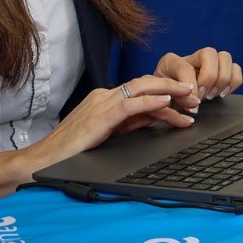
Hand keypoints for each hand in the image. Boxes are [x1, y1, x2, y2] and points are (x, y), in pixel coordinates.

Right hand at [22, 74, 197, 172]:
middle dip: (173, 86)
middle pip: (146, 83)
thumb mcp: (108, 133)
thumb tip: (154, 118)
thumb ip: (129, 123)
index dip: (167, 91)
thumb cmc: (74, 149)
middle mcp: (105, 95)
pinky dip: (150, 100)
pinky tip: (167, 101)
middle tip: (196, 94)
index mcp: (106, 98)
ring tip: (190, 97)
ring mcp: (101, 103)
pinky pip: (130, 103)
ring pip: (142, 88)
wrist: (45, 159)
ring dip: (169, 91)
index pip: (142, 89)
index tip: (187, 100)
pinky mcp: (100, 116)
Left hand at [155, 46, 241, 103]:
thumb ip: (174, 101)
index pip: (186, 68)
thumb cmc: (163, 100)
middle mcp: (191, 57)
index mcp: (170, 62)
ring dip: (223, 79)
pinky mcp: (220, 69)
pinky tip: (223, 92)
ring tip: (214, 95)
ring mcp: (207, 61)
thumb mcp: (161, 101)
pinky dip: (233, 81)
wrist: (165, 100)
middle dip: (209, 78)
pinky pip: (235, 67)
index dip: (192, 88)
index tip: (193, 106)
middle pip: (209, 53)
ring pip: (225, 57)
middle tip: (204, 96)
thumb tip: (193, 105)